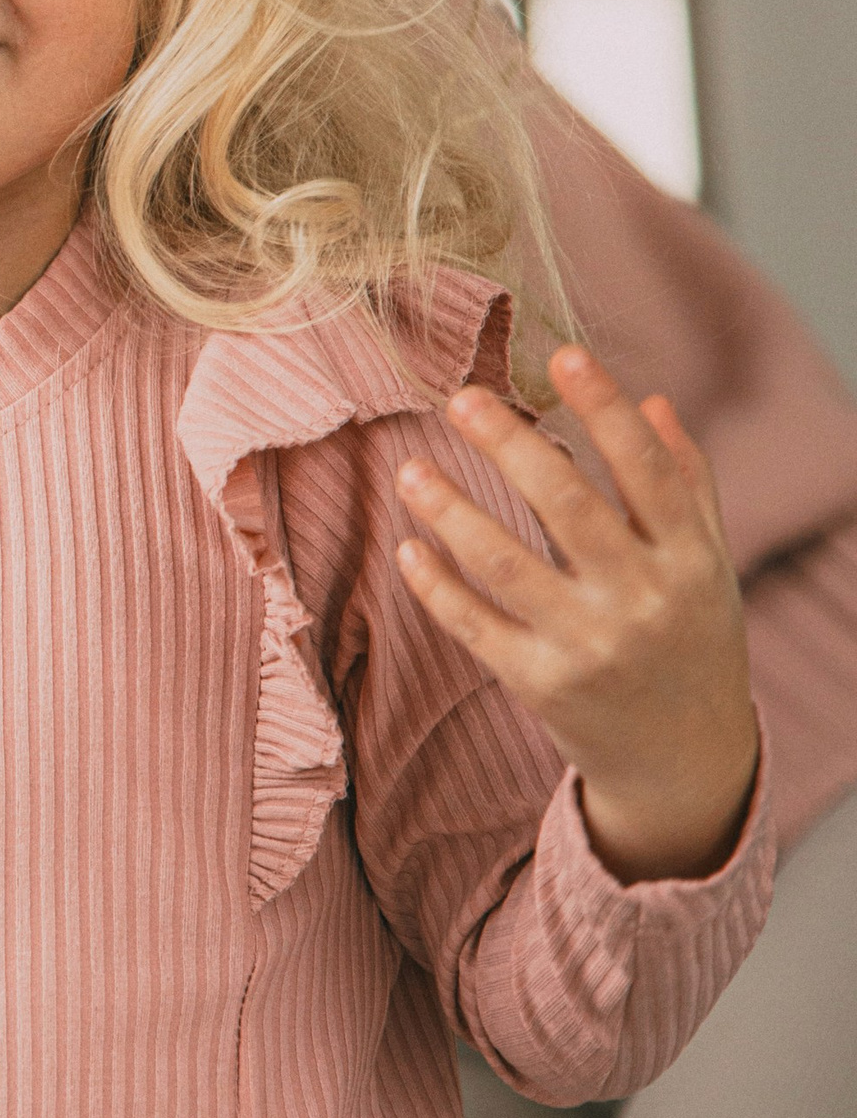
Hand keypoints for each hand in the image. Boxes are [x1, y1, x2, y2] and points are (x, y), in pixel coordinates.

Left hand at [395, 345, 758, 883]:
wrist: (685, 760)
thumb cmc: (690, 639)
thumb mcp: (708, 563)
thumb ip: (685, 481)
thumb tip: (654, 398)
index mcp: (689, 560)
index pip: (647, 472)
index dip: (608, 411)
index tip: (564, 357)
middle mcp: (642, 601)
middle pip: (569, 509)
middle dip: (512, 447)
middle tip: (461, 397)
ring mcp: (588, 647)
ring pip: (506, 567)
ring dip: (452, 513)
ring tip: (410, 469)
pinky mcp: (540, 686)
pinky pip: (476, 628)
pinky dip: (437, 587)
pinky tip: (410, 547)